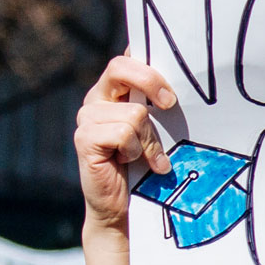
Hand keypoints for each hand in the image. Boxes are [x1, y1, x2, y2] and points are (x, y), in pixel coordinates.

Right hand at [73, 56, 177, 235]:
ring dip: (148, 140)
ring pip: (133, 112)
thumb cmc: (143, 166)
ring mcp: (87, 117)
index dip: (147, 60)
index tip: (169, 79)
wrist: (121, 206)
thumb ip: (158, 105)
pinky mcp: (84, 138)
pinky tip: (130, 163)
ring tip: (146, 158)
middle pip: (121, 67)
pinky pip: (123, 133)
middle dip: (151, 82)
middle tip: (170, 104)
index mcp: (113, 90)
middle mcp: (96, 98)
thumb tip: (180, 86)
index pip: (126, 58)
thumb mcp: (155, 129)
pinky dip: (135, 151)